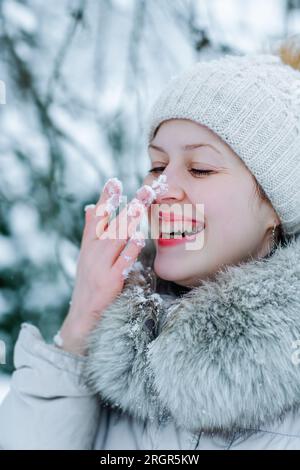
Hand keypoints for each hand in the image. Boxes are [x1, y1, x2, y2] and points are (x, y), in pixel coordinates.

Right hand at [59, 178, 150, 355]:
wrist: (81, 318)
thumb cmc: (87, 285)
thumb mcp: (86, 256)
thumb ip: (90, 231)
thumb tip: (92, 206)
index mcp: (89, 246)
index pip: (97, 218)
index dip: (105, 200)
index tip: (114, 182)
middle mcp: (92, 253)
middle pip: (109, 225)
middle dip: (125, 206)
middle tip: (142, 189)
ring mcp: (100, 267)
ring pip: (115, 240)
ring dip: (128, 221)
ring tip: (141, 205)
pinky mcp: (109, 283)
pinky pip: (121, 263)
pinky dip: (130, 250)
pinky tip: (139, 238)